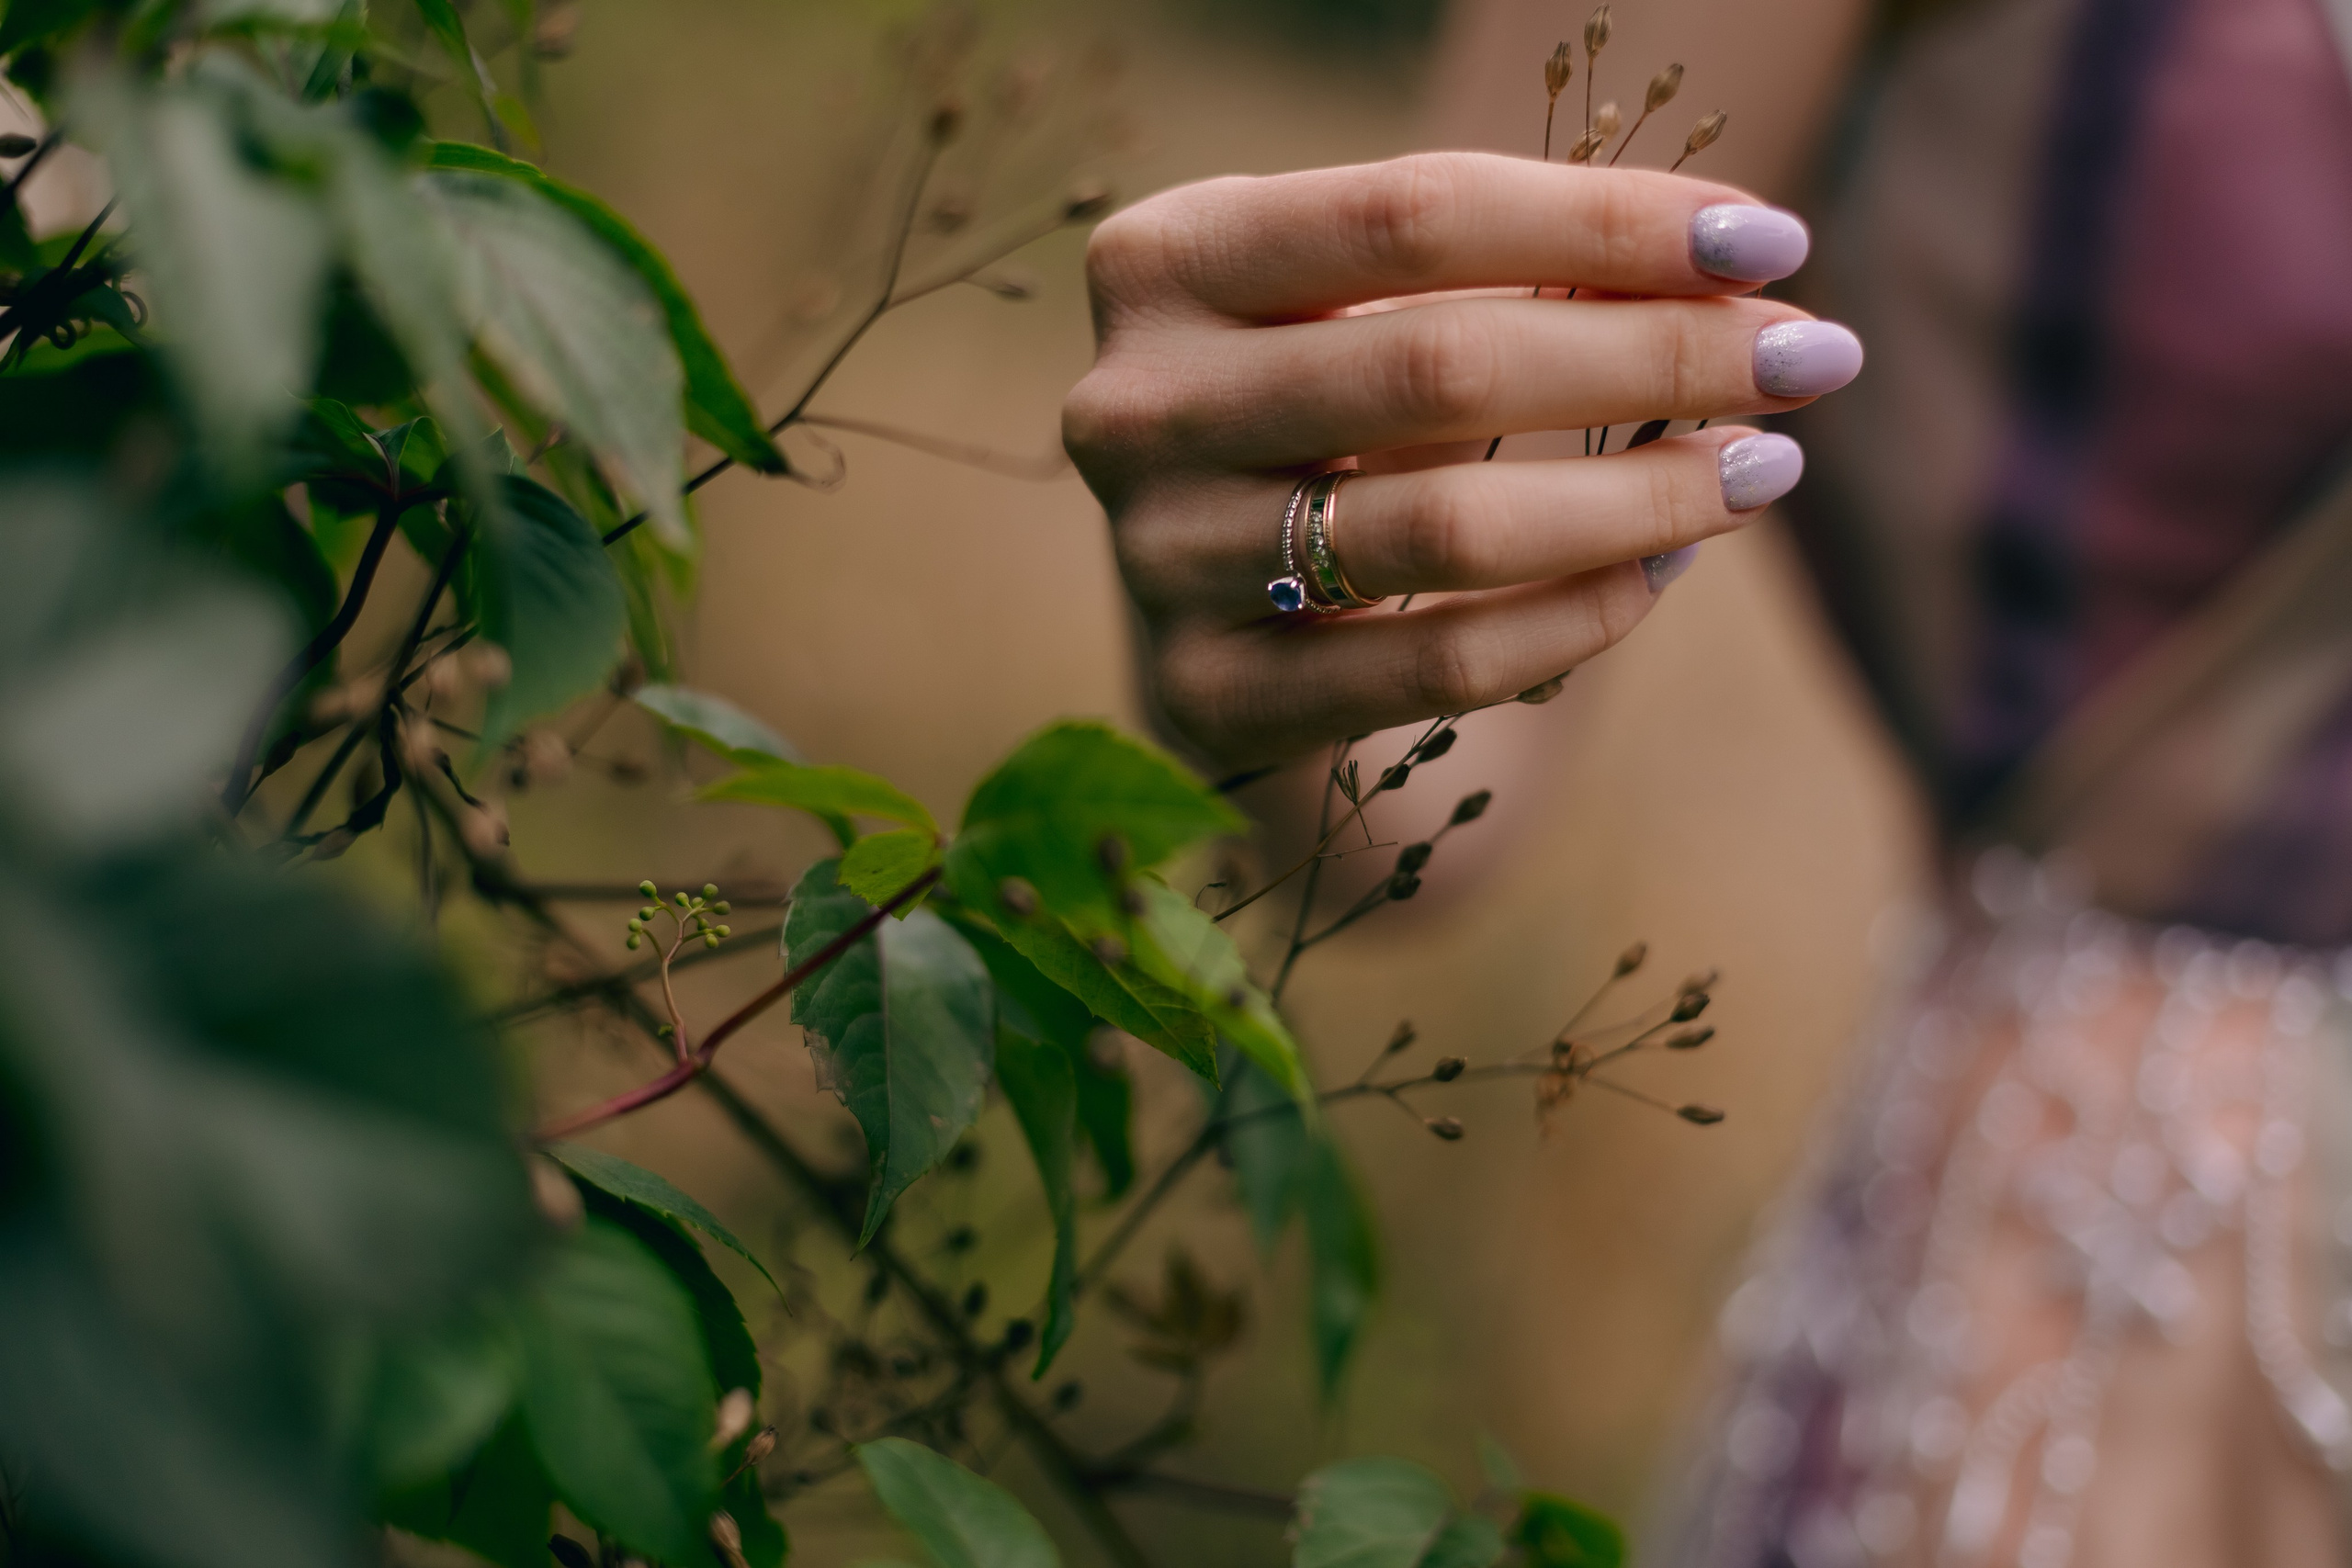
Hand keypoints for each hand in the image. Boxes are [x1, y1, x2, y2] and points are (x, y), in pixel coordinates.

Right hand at [1062, 152, 1859, 768]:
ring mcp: (1159, 557)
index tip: (1770, 239)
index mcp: (1165, 258)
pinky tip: (1666, 570)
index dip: (1605, 219)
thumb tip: (1734, 269)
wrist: (1197, 587)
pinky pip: (1434, 666)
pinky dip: (1575, 618)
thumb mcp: (1360, 300)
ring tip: (1764, 468)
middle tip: (1812, 360)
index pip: (1413, 215)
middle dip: (1660, 355)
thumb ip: (1493, 273)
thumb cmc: (1314, 403)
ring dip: (1642, 495)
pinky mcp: (1207, 692)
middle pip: (1440, 364)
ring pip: (1447, 529)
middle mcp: (1135, 405)